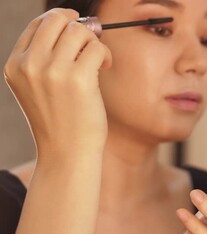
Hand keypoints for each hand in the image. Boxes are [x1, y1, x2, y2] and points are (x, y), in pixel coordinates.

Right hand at [3, 8, 111, 160]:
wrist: (66, 154)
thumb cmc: (59, 121)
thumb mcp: (38, 88)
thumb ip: (47, 58)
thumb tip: (77, 24)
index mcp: (15, 65)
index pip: (37, 24)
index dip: (61, 21)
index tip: (77, 29)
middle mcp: (30, 65)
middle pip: (57, 20)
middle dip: (78, 26)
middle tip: (90, 42)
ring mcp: (53, 71)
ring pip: (79, 31)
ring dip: (94, 41)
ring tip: (98, 60)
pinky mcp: (78, 79)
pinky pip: (96, 47)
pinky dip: (105, 54)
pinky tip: (105, 67)